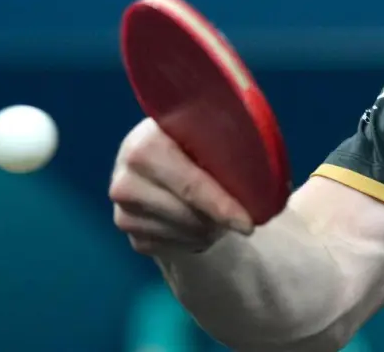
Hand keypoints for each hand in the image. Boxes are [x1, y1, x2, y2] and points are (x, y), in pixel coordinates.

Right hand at [110, 118, 254, 257]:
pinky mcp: (128, 234)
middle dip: (219, 220)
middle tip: (241, 218)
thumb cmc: (193, 143)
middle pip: (187, 215)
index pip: (190, 185)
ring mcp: (122, 210)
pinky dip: (193, 241)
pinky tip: (196, 224)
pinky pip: (171, 248)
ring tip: (216, 214)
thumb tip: (261, 181)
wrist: (159, 157)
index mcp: (145, 145)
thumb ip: (226, 149)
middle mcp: (125, 179)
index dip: (222, 205)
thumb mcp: (208, 135)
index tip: (248, 224)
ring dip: (207, 231)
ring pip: (182, 234)